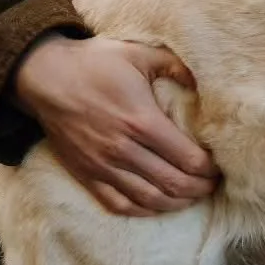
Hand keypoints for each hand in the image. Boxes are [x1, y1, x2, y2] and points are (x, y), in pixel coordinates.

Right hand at [12, 33, 219, 216]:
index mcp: (141, 121)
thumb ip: (175, 66)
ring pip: (149, 199)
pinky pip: (118, 204)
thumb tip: (202, 81)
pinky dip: (143, 210)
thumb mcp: (139, 54)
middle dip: (200, 188)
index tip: (220, 166)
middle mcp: (123, 149)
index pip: (187, 158)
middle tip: (213, 185)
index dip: (209, 169)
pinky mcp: (86, 174)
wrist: (44, 77)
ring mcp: (103, 166)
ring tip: (192, 197)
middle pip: (173, 183)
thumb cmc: (94, 63)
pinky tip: (158, 205)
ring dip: (176, 203)